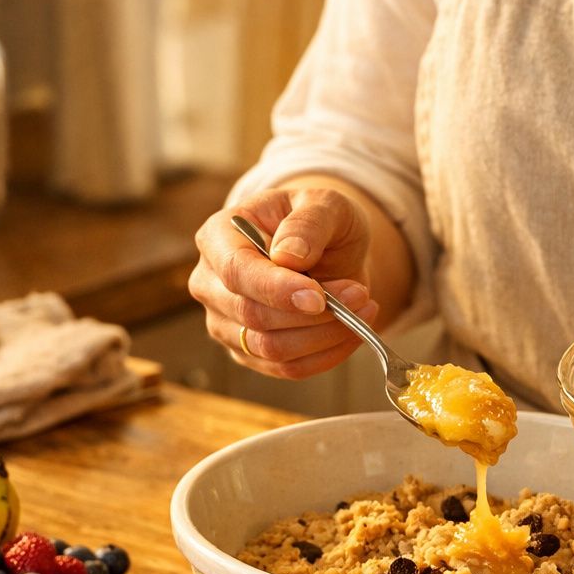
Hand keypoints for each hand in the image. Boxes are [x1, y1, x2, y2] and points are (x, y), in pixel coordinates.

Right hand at [190, 186, 380, 378]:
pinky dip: (328, 354)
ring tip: (363, 309)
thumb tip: (289, 256)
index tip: (319, 298)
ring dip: (325, 335)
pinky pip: (288, 368)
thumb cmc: (318, 222)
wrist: (326, 251)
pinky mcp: (248, 354)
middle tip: (360, 295)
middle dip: (312, 314)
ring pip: (270, 349)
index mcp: (218, 237)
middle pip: (252, 316)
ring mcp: (225, 323)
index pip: (236, 272)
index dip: (276, 290)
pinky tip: (353, 330)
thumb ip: (308, 223)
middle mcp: (210, 284)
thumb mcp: (323, 205)